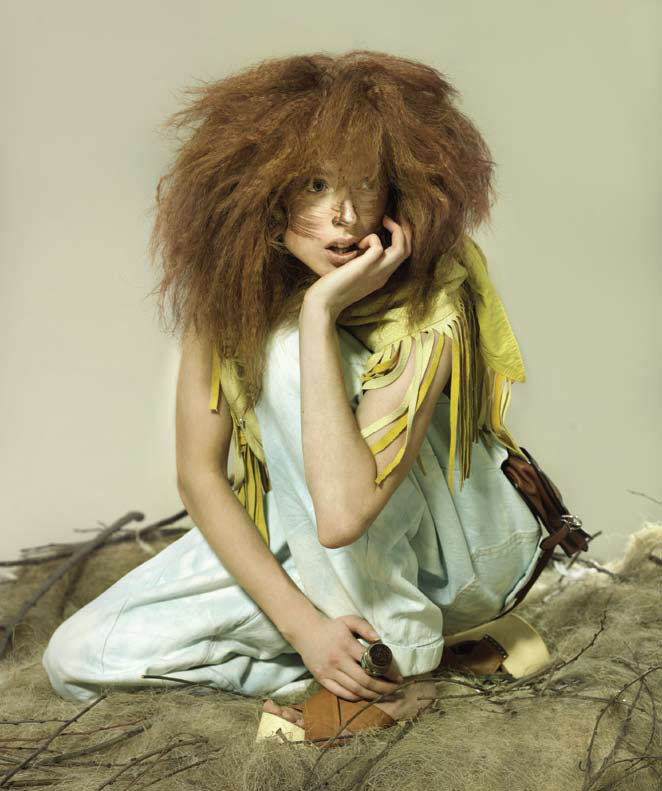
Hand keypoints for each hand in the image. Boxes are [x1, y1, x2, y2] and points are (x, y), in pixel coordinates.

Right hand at [288, 612, 403, 701]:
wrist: (305, 632)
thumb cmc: (331, 627)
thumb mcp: (348, 620)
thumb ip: (364, 627)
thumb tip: (379, 639)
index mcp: (347, 645)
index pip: (372, 662)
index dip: (387, 672)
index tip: (398, 677)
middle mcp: (338, 660)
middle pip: (365, 681)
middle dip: (384, 688)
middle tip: (395, 689)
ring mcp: (329, 671)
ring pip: (355, 689)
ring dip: (372, 695)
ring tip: (384, 694)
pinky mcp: (322, 679)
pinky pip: (341, 693)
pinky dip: (356, 697)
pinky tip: (365, 695)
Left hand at [304, 215, 411, 320]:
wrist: (323, 303)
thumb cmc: (333, 289)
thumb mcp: (354, 275)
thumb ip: (362, 264)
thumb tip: (360, 248)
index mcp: (381, 276)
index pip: (402, 256)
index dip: (401, 238)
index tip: (389, 225)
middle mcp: (383, 274)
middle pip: (407, 250)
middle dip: (404, 230)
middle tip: (389, 219)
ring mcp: (376, 272)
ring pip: (402, 249)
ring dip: (396, 231)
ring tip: (383, 221)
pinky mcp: (365, 267)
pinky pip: (378, 246)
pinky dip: (371, 239)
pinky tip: (358, 244)